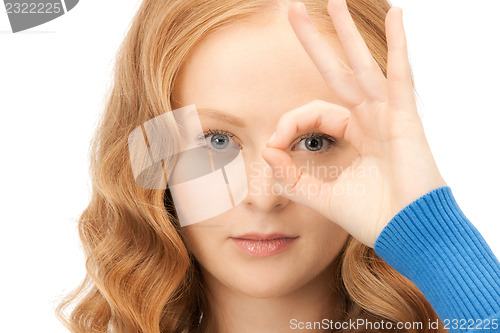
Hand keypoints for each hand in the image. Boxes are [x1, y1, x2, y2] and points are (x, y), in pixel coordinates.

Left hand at [261, 0, 446, 247]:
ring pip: (363, 66)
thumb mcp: (322, 196)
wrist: (408, 236)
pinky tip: (397, 17)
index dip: (288, 123)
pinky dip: (399, 47)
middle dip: (315, 42)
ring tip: (334, 1)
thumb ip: (292, 176)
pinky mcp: (406, 120)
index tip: (273, 144)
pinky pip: (401, 77)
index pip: (313, 113)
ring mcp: (388, 116)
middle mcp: (370, 119)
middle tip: (291, 10)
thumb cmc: (374, 218)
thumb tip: (265, 151)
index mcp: (353, 135)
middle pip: (337, 71)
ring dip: (348, 33)